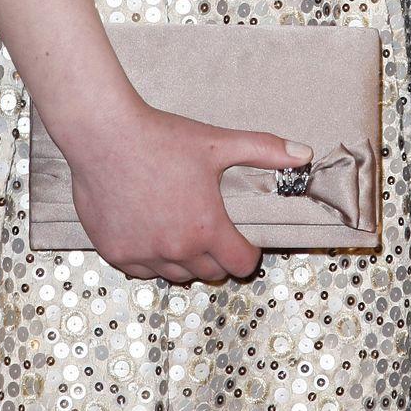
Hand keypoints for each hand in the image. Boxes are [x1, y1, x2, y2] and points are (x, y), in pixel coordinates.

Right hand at [61, 96, 309, 283]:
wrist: (105, 135)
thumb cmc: (161, 137)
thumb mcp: (218, 142)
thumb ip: (264, 150)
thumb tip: (304, 154)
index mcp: (206, 228)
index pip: (240, 264)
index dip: (246, 251)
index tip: (241, 237)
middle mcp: (176, 251)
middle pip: (210, 272)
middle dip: (216, 254)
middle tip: (208, 225)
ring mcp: (144, 256)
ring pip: (176, 275)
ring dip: (183, 258)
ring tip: (179, 224)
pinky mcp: (116, 254)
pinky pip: (143, 270)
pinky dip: (150, 257)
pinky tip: (150, 227)